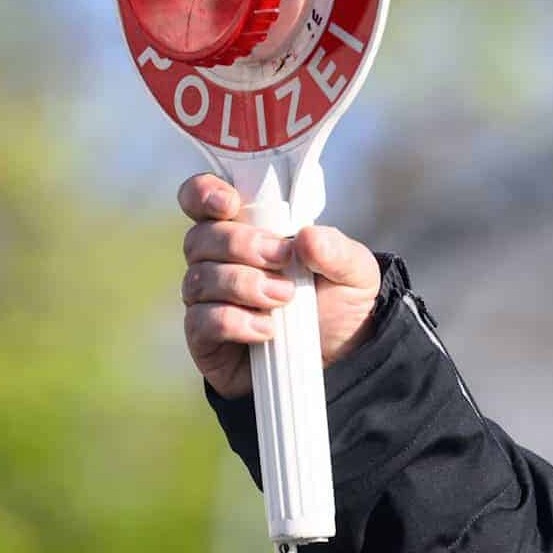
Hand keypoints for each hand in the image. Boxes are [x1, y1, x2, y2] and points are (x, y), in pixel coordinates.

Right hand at [178, 173, 381, 398]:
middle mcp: (214, 260)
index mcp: (242, 228)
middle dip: (240, 244)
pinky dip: (234, 322)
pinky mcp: (204, 337)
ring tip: (284, 298)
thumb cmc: (335, 302)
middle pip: (199, 238)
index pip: (199, 198)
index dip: (204, 194)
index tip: (230, 204)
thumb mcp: (354, 272)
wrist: (337, 358)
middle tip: (283, 260)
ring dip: (244, 285)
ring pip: (200, 279)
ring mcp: (205, 298)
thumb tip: (306, 238)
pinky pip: (202, 321)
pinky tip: (266, 330)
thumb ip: (335, 250)